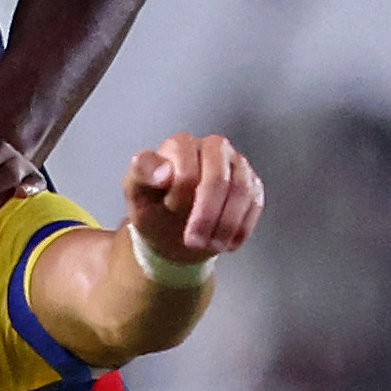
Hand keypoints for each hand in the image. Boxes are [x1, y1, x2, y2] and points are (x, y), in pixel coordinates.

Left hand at [123, 134, 262, 267]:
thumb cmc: (155, 208)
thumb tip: (163, 172)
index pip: (187, 168)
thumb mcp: (136, 193)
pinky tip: (226, 243)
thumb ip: (141, 174)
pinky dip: (241, 228)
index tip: (169, 211)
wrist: (174, 232)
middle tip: (193, 241)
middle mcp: (213, 147)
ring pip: (242, 191)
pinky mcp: (252, 185)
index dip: (179, 197)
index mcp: (181, 144)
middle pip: (218, 179)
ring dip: (226, 225)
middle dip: (206, 216)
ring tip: (210, 245)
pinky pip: (254, 204)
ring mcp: (236, 164)